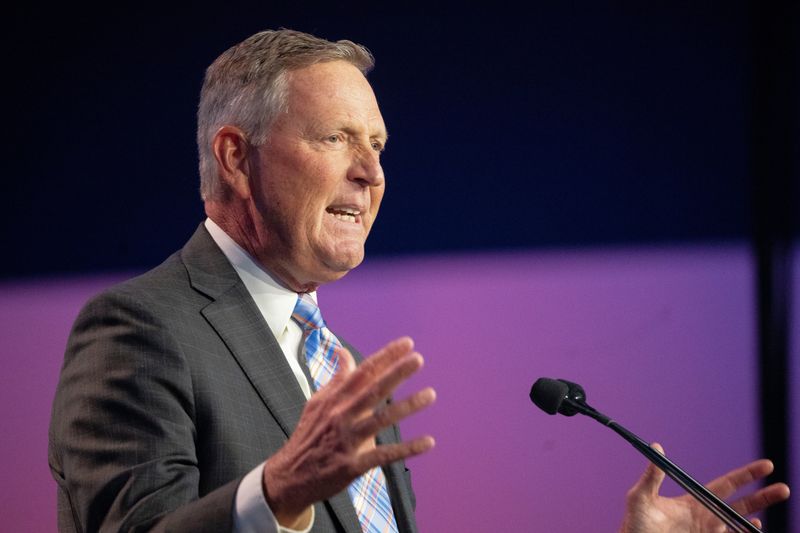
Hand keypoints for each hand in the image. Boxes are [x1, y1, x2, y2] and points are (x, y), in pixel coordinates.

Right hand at [262, 337, 435, 526]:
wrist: (290, 476)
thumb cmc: (309, 435)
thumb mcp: (318, 403)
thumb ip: (337, 378)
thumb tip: (343, 351)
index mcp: (335, 399)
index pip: (362, 372)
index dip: (385, 356)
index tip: (407, 343)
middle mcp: (340, 416)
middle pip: (372, 390)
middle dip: (395, 374)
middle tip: (418, 359)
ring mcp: (346, 440)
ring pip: (380, 420)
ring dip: (407, 407)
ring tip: (430, 394)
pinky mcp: (351, 465)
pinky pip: (383, 455)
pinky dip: (406, 449)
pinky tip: (428, 442)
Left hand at [619, 443, 789, 532]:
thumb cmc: (635, 525)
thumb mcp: (640, 498)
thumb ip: (651, 476)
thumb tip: (656, 446)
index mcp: (694, 502)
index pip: (726, 485)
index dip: (746, 475)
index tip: (767, 465)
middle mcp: (706, 518)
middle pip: (741, 505)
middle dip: (763, 497)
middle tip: (783, 488)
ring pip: (738, 527)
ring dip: (753, 522)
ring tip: (761, 520)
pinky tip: (750, 530)